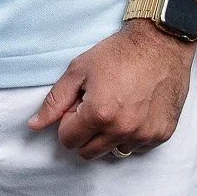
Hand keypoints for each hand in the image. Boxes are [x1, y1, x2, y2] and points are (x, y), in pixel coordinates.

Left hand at [27, 20, 194, 160]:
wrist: (161, 43)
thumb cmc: (118, 53)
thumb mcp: (78, 70)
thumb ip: (54, 101)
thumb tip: (34, 125)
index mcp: (99, 114)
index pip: (68, 140)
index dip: (68, 121)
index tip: (79, 104)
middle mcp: (122, 130)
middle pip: (88, 152)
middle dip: (85, 134)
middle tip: (95, 107)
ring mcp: (144, 134)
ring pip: (113, 152)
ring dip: (109, 136)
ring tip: (117, 107)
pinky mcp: (162, 134)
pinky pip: (137, 148)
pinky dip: (131, 135)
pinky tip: (135, 111)